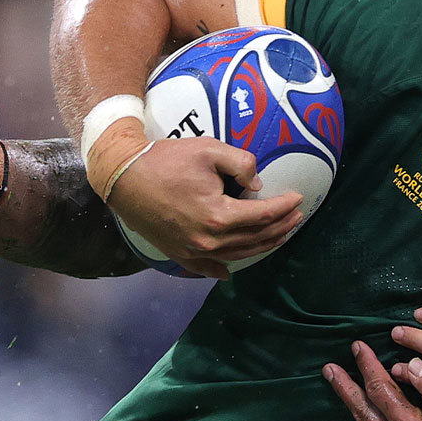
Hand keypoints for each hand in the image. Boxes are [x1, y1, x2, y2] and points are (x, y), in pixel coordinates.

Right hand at [104, 135, 305, 278]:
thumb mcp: (209, 149)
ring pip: (237, 254)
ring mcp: (192, 251)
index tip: (298, 197)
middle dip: (280, 227)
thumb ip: (241, 164)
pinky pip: (205, 268)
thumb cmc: (166, 160)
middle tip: (296, 216)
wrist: (122, 176)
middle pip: (255, 239)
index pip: (263, 215)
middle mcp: (209, 240)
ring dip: (262, 245)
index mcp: (219, 215)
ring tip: (279, 234)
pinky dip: (220, 269)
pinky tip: (230, 271)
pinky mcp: (177, 254)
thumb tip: (258, 185)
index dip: (284, 206)